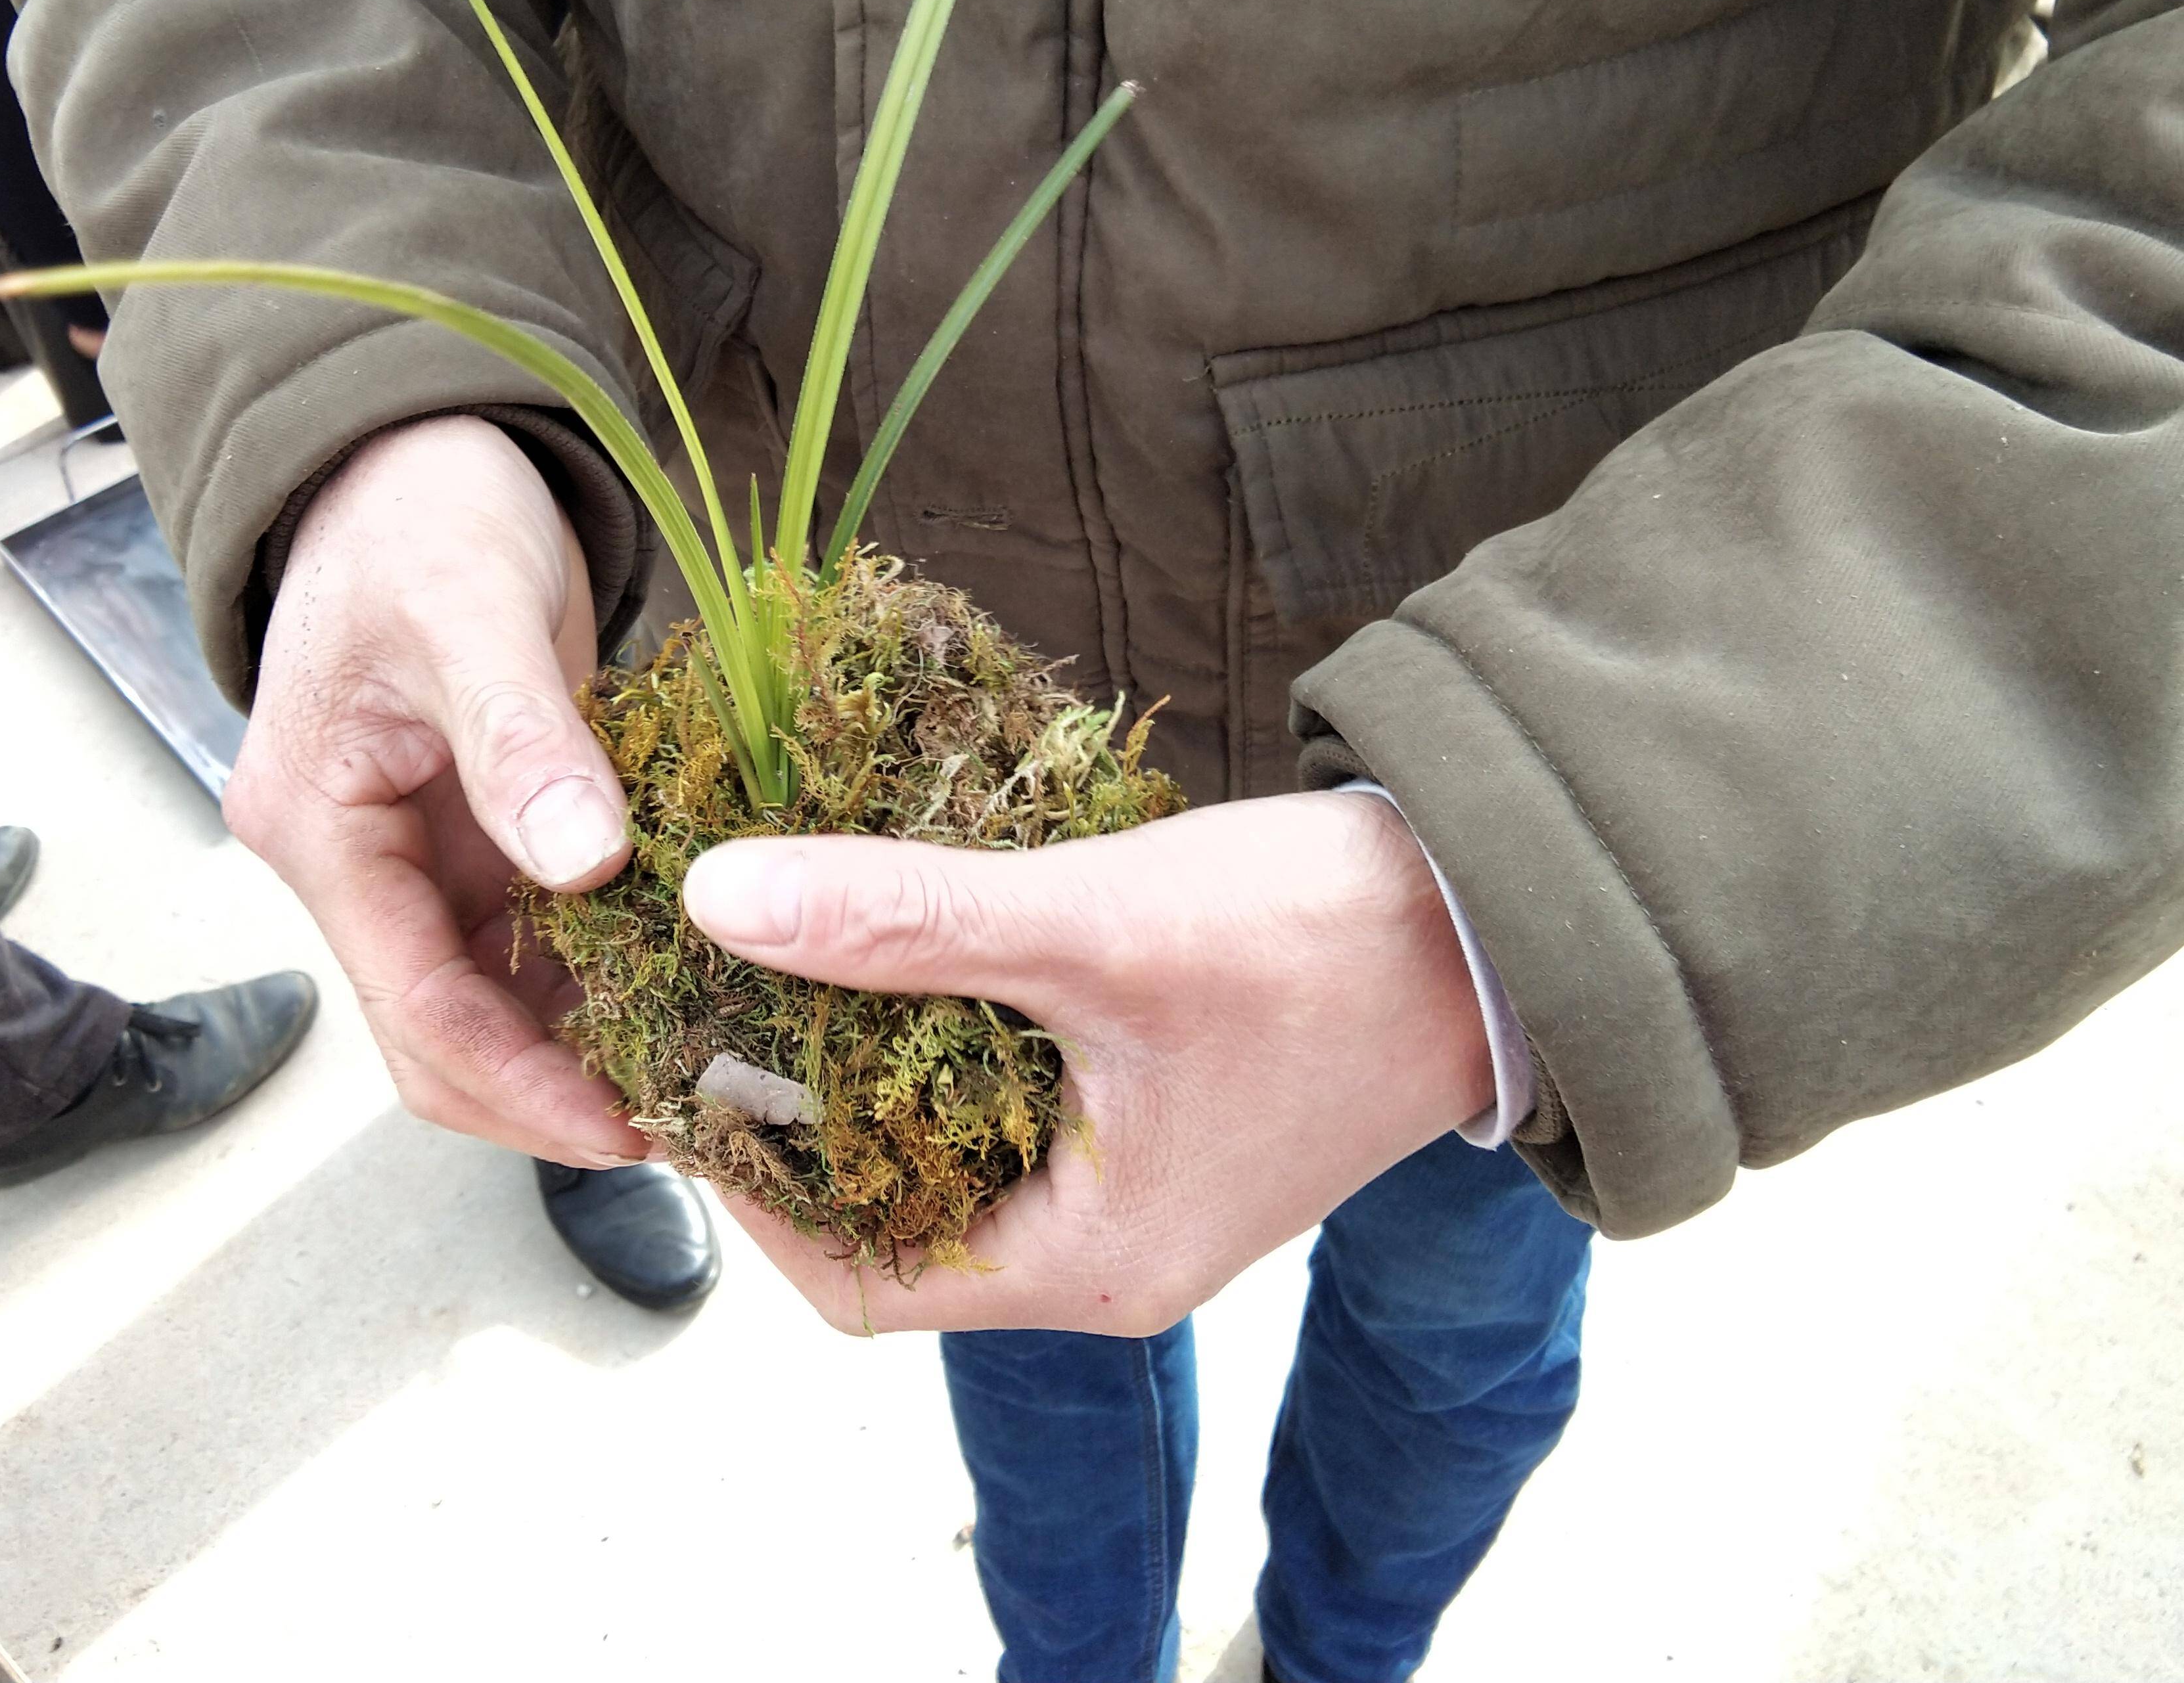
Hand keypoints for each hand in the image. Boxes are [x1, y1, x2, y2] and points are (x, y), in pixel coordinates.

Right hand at [223, 415, 643, 1164]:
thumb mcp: (469, 610)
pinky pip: (542, 939)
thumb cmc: (421, 510)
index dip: (521, 1085)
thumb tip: (583, 866)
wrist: (421, 450)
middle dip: (553, 1093)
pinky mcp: (483, 834)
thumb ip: (522, 739)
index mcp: (318, 828)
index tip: (628, 1130)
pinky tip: (698, 990)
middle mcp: (356, 864)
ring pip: (499, 1000)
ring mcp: (418, 856)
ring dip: (589, 1043)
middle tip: (690, 1124)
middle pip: (444, 1035)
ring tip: (710, 1074)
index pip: (415, 1008)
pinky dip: (611, 973)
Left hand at [681, 790, 1493, 1334]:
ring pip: (956, 1160)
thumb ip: (906, 919)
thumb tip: (720, 899)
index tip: (681, 1075)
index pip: (860, 1284)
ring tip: (793, 965)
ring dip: (876, 1076)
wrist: (1502, 914)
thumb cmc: (1323, 941)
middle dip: (804, 1124)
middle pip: (900, 1225)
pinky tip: (910, 951)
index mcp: (1093, 1262)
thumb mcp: (1093, 925)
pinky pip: (1020, 1111)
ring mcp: (1146, 1192)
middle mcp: (1113, 1254)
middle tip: (718, 1002)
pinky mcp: (1167, 1124)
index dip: (754, 1192)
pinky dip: (952, 1046)